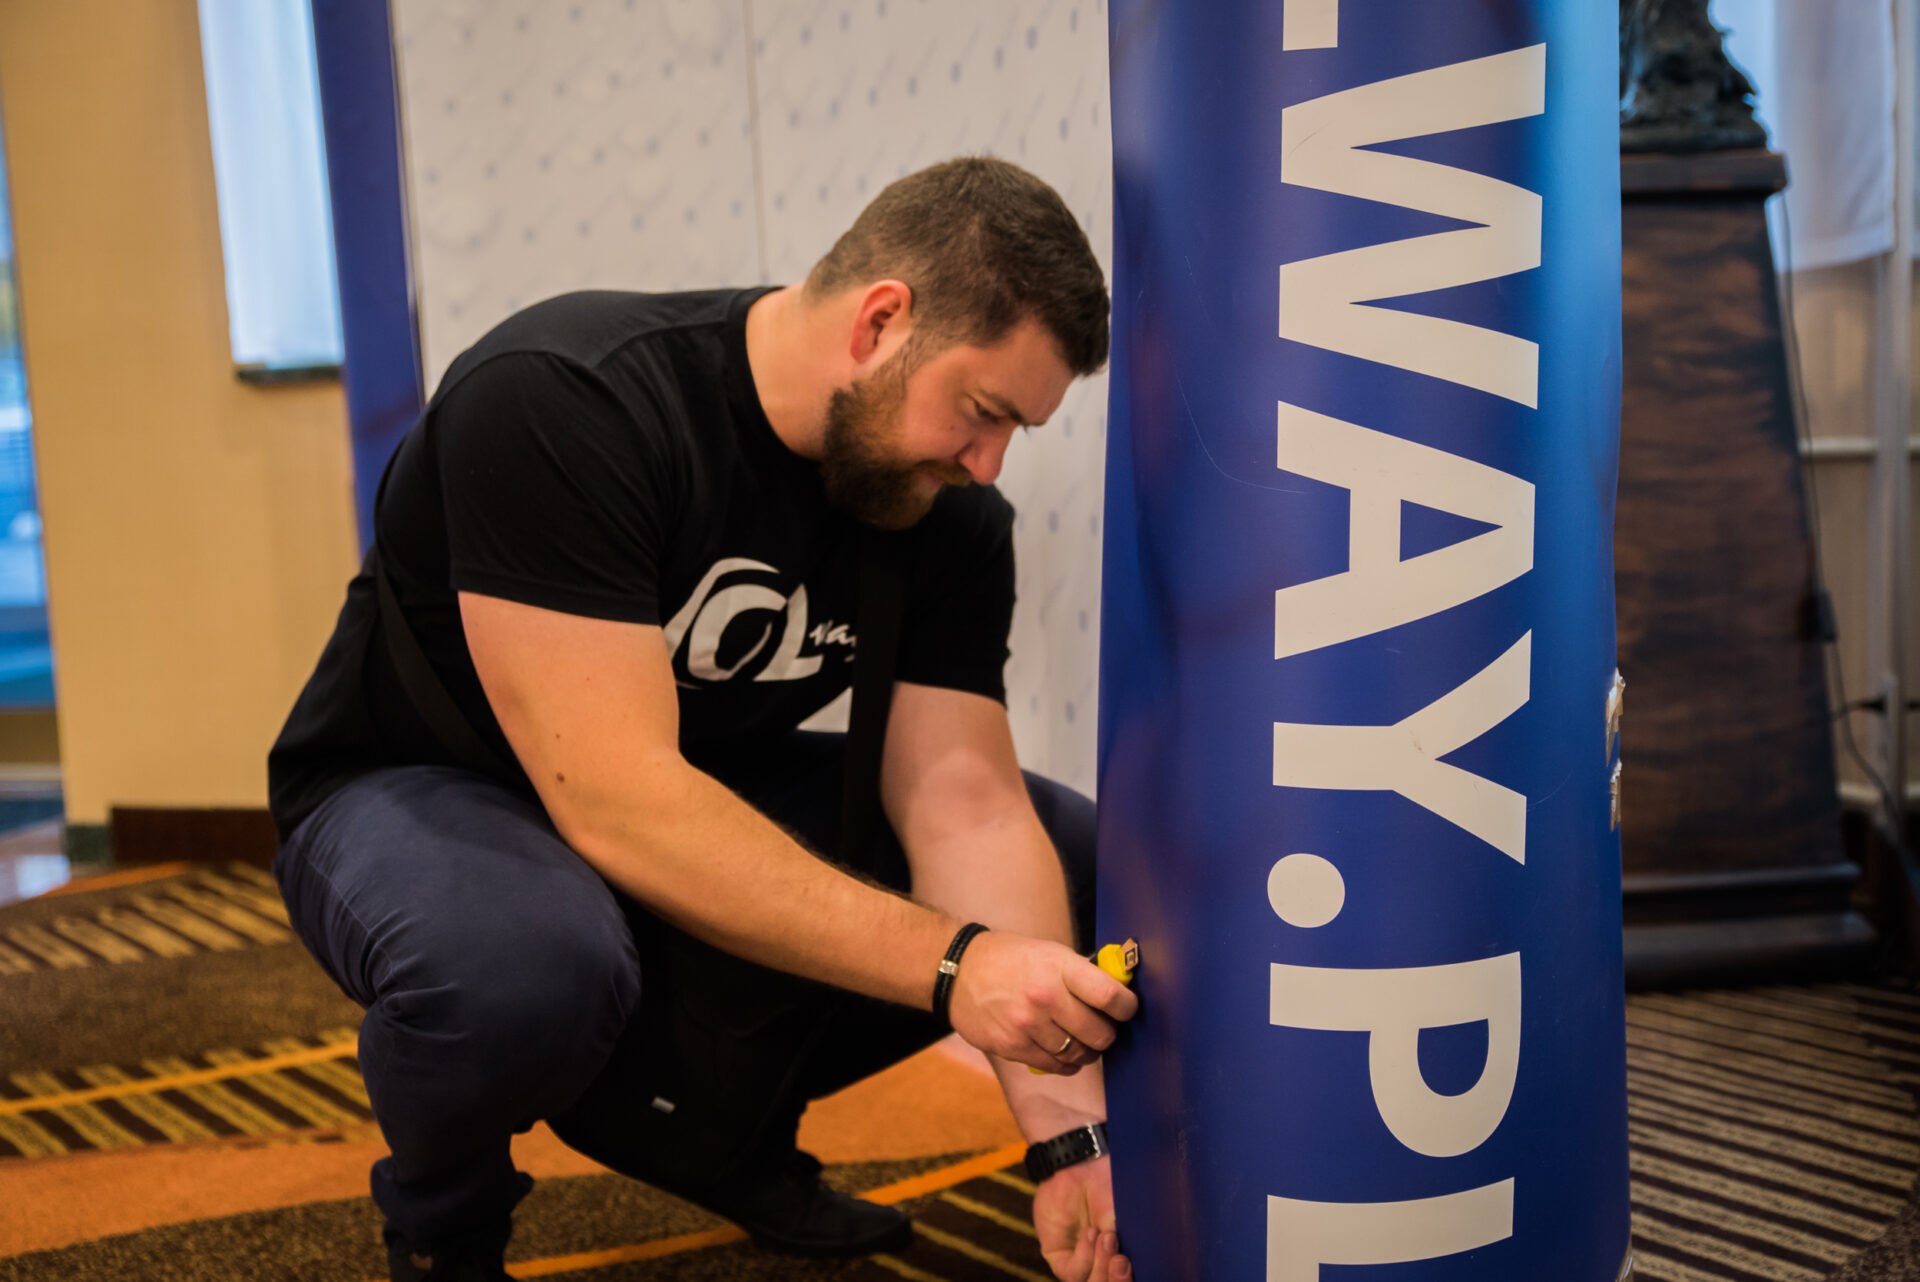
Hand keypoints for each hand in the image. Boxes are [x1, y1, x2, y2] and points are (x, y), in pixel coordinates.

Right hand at [946, 932, 1139, 1071]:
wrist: (960, 972)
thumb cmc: (1011, 959)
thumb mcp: (1049, 952)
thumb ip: (1081, 974)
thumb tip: (1117, 995)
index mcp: (1059, 966)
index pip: (1109, 996)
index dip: (1126, 1008)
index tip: (1126, 1009)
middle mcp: (1045, 996)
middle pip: (1099, 1033)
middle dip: (1107, 1034)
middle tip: (1103, 1029)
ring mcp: (1028, 1024)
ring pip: (1080, 1054)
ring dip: (1087, 1051)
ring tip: (1082, 1040)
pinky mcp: (1013, 1046)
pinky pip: (1057, 1066)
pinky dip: (1067, 1063)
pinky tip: (1064, 1052)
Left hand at [1034, 1156, 1130, 1280]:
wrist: (1081, 1168)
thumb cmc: (1108, 1188)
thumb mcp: (1127, 1218)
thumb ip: (1133, 1245)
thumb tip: (1142, 1265)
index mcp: (1124, 1258)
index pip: (1129, 1279)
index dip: (1132, 1277)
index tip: (1132, 1261)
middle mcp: (1104, 1266)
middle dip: (1117, 1279)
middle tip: (1120, 1259)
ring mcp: (1083, 1265)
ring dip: (1101, 1264)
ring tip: (1105, 1236)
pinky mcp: (1061, 1259)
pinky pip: (1073, 1273)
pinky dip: (1084, 1256)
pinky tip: (1089, 1233)